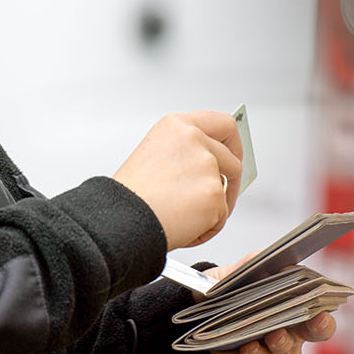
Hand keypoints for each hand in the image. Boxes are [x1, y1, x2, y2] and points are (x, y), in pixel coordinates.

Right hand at [112, 111, 242, 250]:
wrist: (119, 219)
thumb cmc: (131, 195)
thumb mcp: (155, 156)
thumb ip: (186, 153)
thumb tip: (212, 167)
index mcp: (177, 125)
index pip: (222, 124)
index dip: (233, 143)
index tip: (234, 155)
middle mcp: (193, 138)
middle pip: (233, 161)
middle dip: (230, 184)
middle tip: (218, 199)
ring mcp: (206, 164)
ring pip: (225, 193)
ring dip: (210, 211)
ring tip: (181, 218)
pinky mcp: (213, 193)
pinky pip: (221, 217)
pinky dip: (206, 229)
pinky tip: (182, 227)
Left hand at [199, 255, 337, 353]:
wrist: (200, 320)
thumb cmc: (228, 295)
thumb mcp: (237, 274)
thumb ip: (256, 264)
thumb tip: (276, 261)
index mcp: (294, 304)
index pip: (319, 302)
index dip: (325, 300)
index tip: (324, 295)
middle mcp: (292, 330)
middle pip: (317, 332)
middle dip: (320, 325)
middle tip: (316, 318)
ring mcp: (278, 352)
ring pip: (289, 350)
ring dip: (282, 342)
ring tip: (273, 333)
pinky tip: (249, 348)